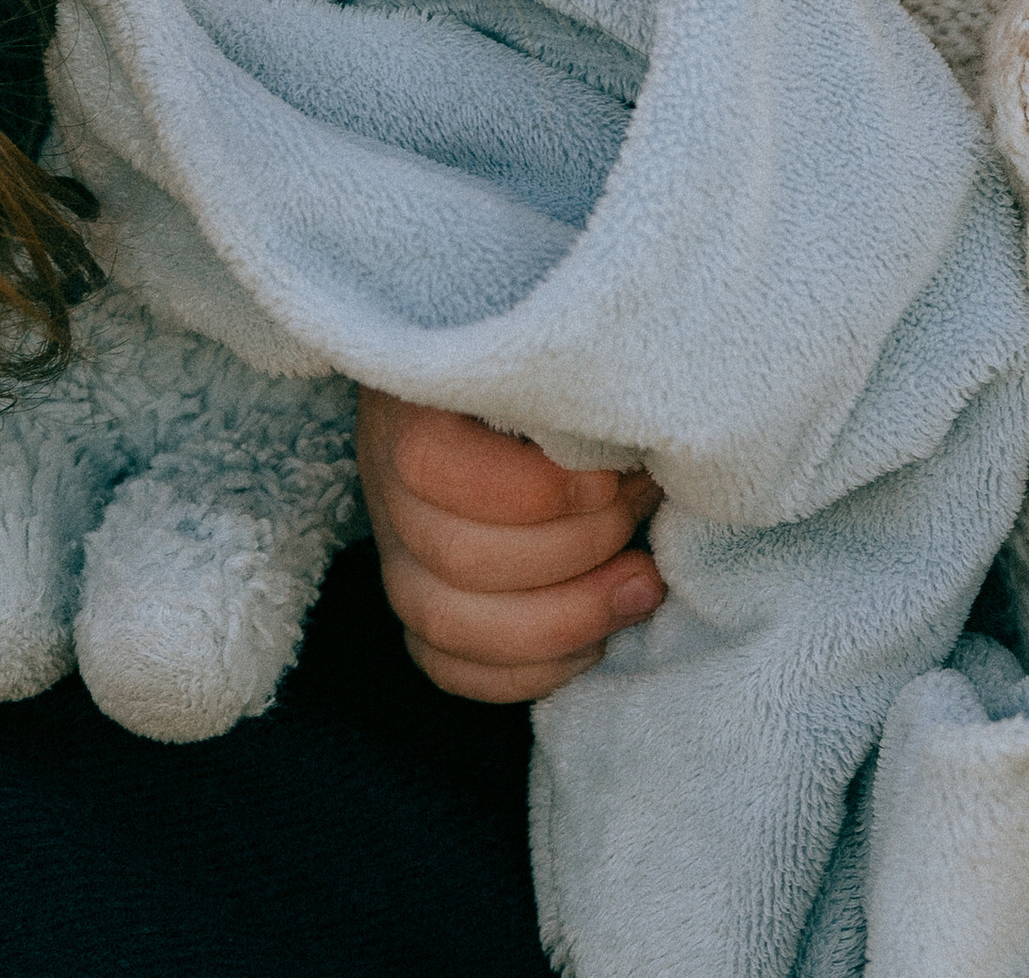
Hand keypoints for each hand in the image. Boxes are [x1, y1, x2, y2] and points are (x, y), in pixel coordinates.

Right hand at [353, 389, 663, 701]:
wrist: (500, 392)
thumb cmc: (545, 368)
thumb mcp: (554, 357)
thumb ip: (578, 394)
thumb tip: (637, 450)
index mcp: (410, 405)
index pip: (435, 466)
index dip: (532, 490)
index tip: (611, 479)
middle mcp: (386, 485)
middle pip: (456, 558)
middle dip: (572, 554)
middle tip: (641, 524)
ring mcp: (395, 555)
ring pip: (448, 626)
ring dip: (563, 621)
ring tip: (641, 588)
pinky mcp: (420, 610)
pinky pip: (452, 670)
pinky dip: (530, 671)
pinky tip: (597, 640)